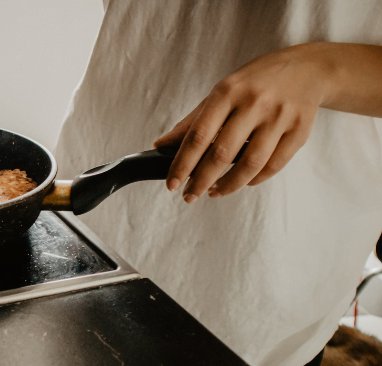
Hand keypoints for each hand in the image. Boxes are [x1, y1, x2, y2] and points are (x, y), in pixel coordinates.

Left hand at [156, 44, 330, 202]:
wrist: (307, 68)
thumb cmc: (255, 83)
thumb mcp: (222, 92)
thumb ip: (192, 121)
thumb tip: (160, 146)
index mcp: (228, 92)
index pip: (199, 135)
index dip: (183, 164)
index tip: (172, 184)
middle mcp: (254, 103)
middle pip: (222, 153)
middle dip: (201, 181)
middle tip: (190, 196)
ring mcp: (280, 116)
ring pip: (250, 164)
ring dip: (228, 185)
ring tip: (214, 192)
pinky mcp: (300, 130)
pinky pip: (274, 165)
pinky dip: (255, 179)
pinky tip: (242, 182)